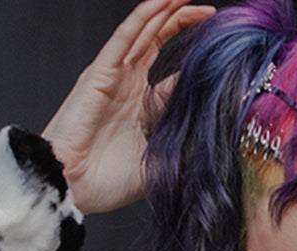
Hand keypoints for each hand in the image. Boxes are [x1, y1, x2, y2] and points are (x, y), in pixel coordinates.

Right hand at [42, 0, 214, 214]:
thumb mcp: (161, 163)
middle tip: (210, 13)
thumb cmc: (108, 183)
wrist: (73, 187)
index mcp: (141, 110)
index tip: (223, 56)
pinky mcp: (100, 72)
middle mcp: (127, 88)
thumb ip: (185, 145)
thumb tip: (220, 132)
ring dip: (164, 11)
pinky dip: (143, 17)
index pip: (172, 76)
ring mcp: (113, 77)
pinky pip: (124, 36)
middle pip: (156, 43)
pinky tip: (162, 2)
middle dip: (180, 23)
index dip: (194, 63)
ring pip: (142, 33)